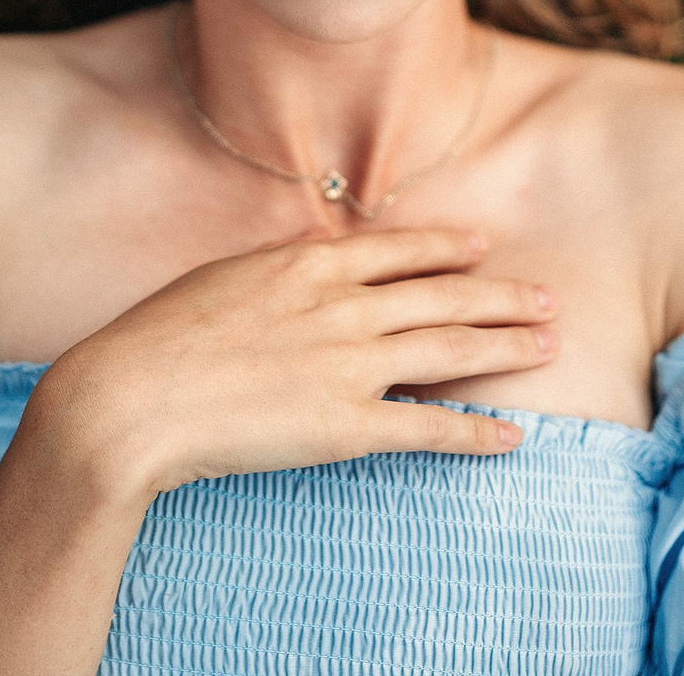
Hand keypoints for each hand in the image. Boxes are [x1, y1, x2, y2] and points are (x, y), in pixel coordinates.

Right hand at [25, 228, 556, 497]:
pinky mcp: (346, 426)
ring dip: (507, 347)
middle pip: (442, 297)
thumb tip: (308, 268)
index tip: (482, 246)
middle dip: (501, 297)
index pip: (398, 251)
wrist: (132, 397)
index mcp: (306, 266)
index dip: (447, 249)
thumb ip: (276, 276)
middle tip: (549, 298)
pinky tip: (512, 436)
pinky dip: (476, 433)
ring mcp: (349, 366)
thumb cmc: (157, 341)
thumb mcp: (219, 282)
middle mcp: (341, 308)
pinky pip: (428, 430)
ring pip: (451, 351)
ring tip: (551, 346)